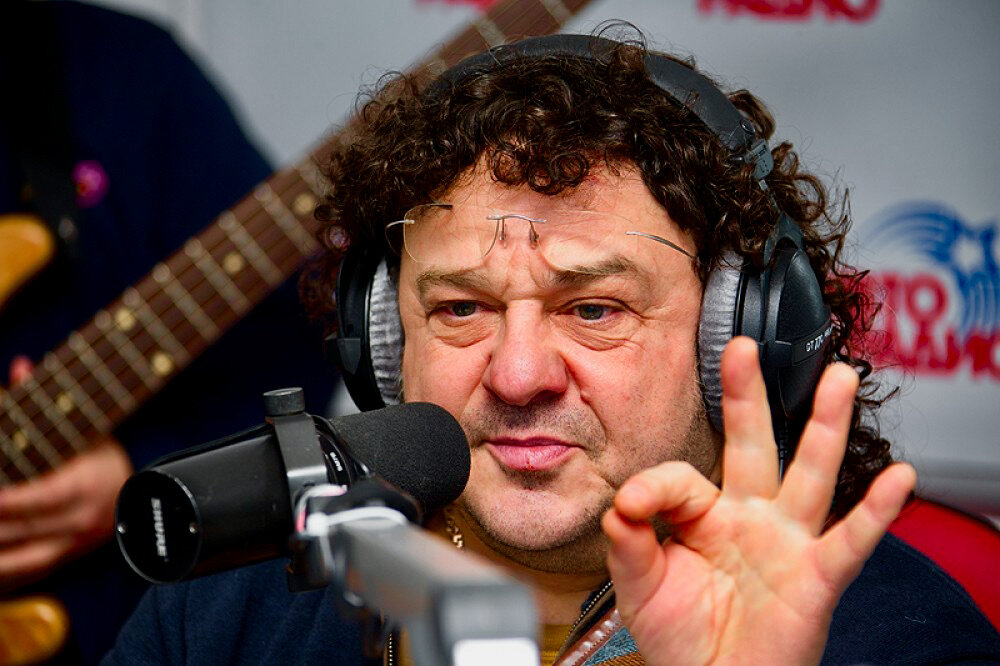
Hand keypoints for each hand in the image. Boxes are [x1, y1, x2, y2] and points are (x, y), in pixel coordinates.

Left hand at [0, 358, 132, 590]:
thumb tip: (21, 368)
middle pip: (25, 529)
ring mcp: (73, 545)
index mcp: (88, 486)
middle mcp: (82, 521)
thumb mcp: (85, 427)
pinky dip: (3, 573)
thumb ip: (45, 401)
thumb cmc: (104, 457)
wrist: (142, 495)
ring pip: (22, 560)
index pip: (45, 497)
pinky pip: (27, 574)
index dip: (11, 502)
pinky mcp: (63, 559)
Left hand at [601, 336, 915, 664]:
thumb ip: (628, 541)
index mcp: (706, 515)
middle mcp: (749, 518)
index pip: (682, 477)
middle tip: (743, 346)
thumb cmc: (680, 636)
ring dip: (823, 426)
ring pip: (807, 474)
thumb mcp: (640, 585)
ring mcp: (785, 543)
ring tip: (839, 379)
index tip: (631, 508)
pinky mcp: (815, 578)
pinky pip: (849, 541)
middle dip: (748, 397)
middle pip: (752, 446)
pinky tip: (899, 479)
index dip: (654, 487)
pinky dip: (876, 512)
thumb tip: (621, 500)